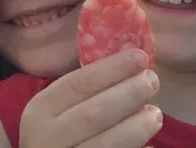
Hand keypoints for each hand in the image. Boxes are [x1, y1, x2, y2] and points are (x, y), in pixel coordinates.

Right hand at [19, 50, 161, 147]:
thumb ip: (79, 93)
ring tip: (155, 114)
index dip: (110, 69)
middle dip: (128, 94)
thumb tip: (125, 67)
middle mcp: (49, 137)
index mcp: (40, 110)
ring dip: (137, 127)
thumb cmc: (53, 133)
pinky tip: (150, 145)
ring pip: (106, 144)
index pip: (76, 84)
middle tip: (151, 81)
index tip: (139, 57)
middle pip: (93, 114)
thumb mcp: (53, 110)